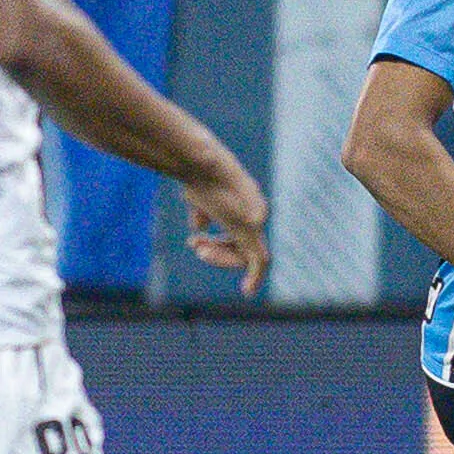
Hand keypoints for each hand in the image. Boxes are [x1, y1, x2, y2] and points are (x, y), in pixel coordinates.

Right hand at [182, 156, 268, 296]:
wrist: (200, 162)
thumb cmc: (195, 174)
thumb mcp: (198, 195)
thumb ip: (203, 212)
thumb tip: (199, 227)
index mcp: (246, 201)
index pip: (238, 232)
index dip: (218, 244)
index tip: (194, 243)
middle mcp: (256, 210)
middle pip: (243, 245)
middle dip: (219, 252)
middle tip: (196, 247)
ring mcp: (256, 219)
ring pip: (248, 255)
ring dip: (222, 259)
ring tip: (200, 250)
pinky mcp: (253, 227)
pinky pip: (259, 261)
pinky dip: (254, 278)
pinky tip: (248, 291)